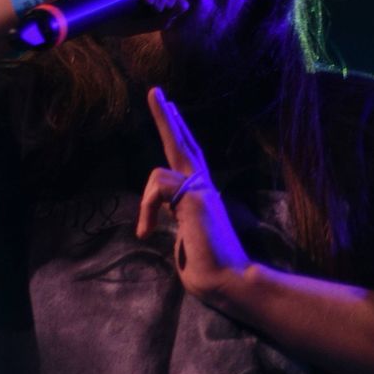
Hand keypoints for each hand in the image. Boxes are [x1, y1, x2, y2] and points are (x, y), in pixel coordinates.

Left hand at [137, 86, 250, 303]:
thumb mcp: (184, 237)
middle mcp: (204, 187)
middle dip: (166, 117)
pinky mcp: (195, 197)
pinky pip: (157, 187)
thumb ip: (175, 218)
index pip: (189, 155)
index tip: (170, 109)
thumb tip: (158, 212)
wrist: (227, 282)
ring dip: (146, 206)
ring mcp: (202, 190)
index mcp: (200, 194)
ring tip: (146, 232)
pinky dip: (148, 210)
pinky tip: (149, 231)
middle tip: (155, 92)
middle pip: (183, 143)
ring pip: (158, 173)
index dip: (178, 132)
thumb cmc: (208, 267)